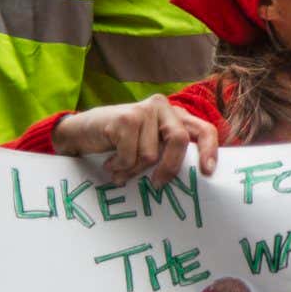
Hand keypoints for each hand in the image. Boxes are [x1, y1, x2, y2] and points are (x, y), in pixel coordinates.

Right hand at [51, 95, 219, 186]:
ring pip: (150, 155)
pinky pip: (131, 156)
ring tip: (120, 166)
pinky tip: (111, 161)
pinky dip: (119, 166)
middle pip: (178, 141)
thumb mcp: (150, 147)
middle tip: (156, 185)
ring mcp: (144, 110)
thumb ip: (169, 154)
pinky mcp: (125, 118)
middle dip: (168, 168)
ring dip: (133, 169)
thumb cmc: (119, 144)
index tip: (207, 172)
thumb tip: (193, 178)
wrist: (81, 133)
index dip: (209, 150)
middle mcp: (163, 107)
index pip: (203, 130)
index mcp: (175, 115)